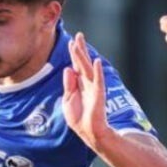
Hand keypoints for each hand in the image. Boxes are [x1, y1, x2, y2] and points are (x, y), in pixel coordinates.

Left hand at [62, 33, 111, 150]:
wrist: (88, 132)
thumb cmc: (78, 118)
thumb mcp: (68, 100)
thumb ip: (68, 85)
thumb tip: (68, 69)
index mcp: (79, 84)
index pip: (76, 65)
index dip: (74, 54)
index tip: (72, 41)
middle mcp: (86, 83)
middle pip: (83, 63)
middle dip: (80, 49)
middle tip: (79, 35)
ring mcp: (93, 88)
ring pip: (87, 68)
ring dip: (84, 56)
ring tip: (80, 43)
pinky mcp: (98, 95)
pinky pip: (98, 81)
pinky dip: (97, 72)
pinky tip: (96, 62)